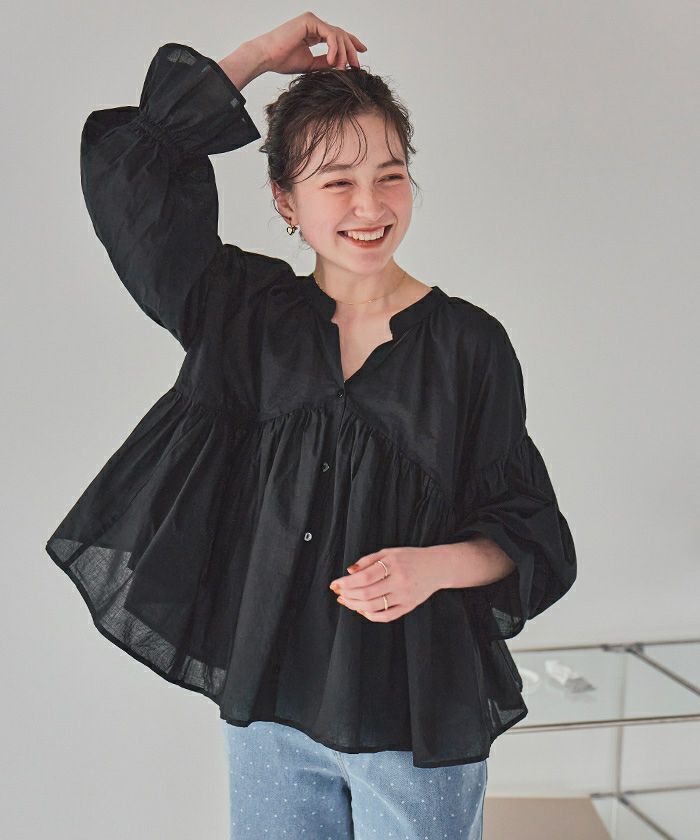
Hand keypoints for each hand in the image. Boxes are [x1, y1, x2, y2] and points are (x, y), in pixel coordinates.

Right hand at [252, 12, 366, 74]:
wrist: (267, 57)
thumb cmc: (282, 60)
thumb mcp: (310, 64)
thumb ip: (325, 62)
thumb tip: (340, 65)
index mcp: (313, 32)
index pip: (336, 36)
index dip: (351, 43)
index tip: (361, 53)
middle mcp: (314, 24)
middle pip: (340, 34)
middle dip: (351, 50)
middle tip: (357, 65)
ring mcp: (312, 21)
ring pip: (337, 34)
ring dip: (343, 53)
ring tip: (343, 68)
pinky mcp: (310, 21)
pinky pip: (330, 34)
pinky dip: (334, 49)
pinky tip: (334, 61)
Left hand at [328, 546, 442, 621]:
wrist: (437, 566)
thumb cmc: (410, 557)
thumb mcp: (389, 552)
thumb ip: (368, 560)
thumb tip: (349, 572)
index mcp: (393, 563)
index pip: (364, 577)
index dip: (346, 583)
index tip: (334, 584)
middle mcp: (399, 580)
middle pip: (367, 593)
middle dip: (348, 595)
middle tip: (339, 593)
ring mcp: (405, 595)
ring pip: (374, 607)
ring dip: (355, 606)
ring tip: (346, 601)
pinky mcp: (409, 606)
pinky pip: (386, 616)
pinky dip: (371, 615)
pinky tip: (361, 609)